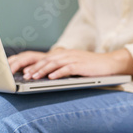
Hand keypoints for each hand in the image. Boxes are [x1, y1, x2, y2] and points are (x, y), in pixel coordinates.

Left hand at [9, 48, 132, 79]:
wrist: (110, 63)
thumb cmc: (92, 67)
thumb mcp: (75, 65)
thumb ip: (63, 67)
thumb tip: (48, 75)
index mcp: (64, 54)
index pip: (45, 58)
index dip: (33, 64)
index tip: (23, 71)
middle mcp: (67, 55)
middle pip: (47, 60)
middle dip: (34, 67)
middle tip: (24, 75)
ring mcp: (74, 59)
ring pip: (54, 64)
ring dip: (42, 71)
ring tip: (33, 77)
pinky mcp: (81, 66)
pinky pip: (67, 69)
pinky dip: (58, 73)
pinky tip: (51, 78)